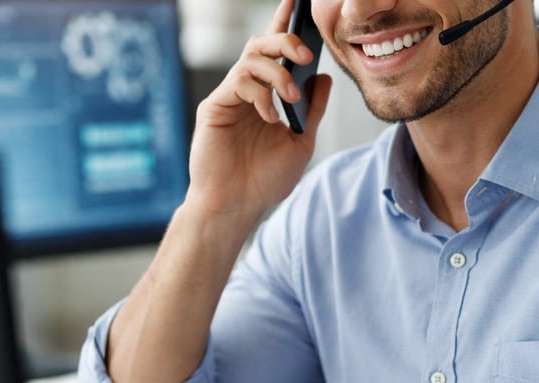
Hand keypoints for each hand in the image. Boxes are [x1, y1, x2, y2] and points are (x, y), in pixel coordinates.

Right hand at [185, 0, 331, 220]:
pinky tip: (270, 117)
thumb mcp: (301, 142)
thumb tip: (323, 76)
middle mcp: (247, 91)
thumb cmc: (264, 179)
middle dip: (284, 39)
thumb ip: (311, 110)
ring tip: (290, 97)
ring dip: (277, 72)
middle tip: (303, 51)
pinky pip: (239, 82)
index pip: (277, 54)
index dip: (285, 25)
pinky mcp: (215, 107)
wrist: (237, 207)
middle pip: (261, 45)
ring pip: (250, 59)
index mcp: (268, 96)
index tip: (298, 3)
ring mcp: (229, 98)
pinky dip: (260, 95)